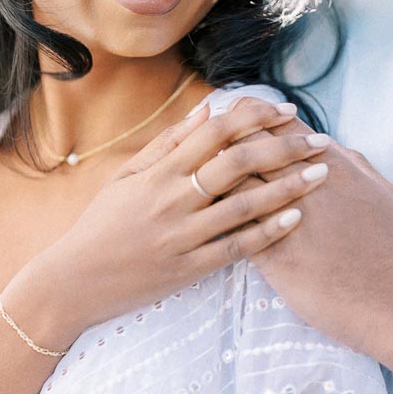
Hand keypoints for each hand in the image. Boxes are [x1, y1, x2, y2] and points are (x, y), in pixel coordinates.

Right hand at [35, 98, 330, 336]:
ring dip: (288, 187)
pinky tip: (297, 218)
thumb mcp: (126, 177)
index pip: (216, 132)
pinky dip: (268, 232)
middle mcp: (172, 199)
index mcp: (158, 171)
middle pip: (238, 163)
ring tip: (321, 174)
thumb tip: (207, 111)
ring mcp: (181, 235)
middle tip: (321, 140)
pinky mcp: (187, 269)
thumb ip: (168, 144)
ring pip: (244, 205)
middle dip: (284, 148)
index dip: (255, 118)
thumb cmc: (100, 225)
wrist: (71, 282)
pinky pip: (236, 248)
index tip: (287, 112)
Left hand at [170, 105, 392, 393]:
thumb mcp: (385, 196)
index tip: (235, 116)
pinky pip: (231, 226)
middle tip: (201, 140)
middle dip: (220, 139)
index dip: (253, 116)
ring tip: (190, 175)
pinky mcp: (273, 255)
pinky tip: (197, 218)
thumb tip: (339, 150)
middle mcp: (306, 184)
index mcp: (333, 165)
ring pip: (232, 182)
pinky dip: (212, 217)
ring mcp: (287, 217)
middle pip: (248, 145)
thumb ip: (359, 168)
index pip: (281, 124)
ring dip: (209, 177)